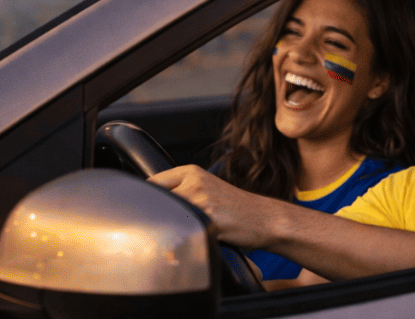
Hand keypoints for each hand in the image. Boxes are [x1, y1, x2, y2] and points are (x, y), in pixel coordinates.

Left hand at [148, 165, 268, 248]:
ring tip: (180, 238)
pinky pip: (183, 230)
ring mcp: (201, 198)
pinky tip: (190, 242)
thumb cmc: (237, 210)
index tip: (148, 215)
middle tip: (164, 230)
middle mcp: (194, 181)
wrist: (266, 220)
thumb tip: (151, 206)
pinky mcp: (208, 217)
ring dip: (168, 230)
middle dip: (156, 218)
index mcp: (191, 172)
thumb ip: (182, 192)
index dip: (148, 203)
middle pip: (156, 201)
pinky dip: (181, 239)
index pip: (153, 184)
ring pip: (167, 216)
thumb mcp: (208, 191)